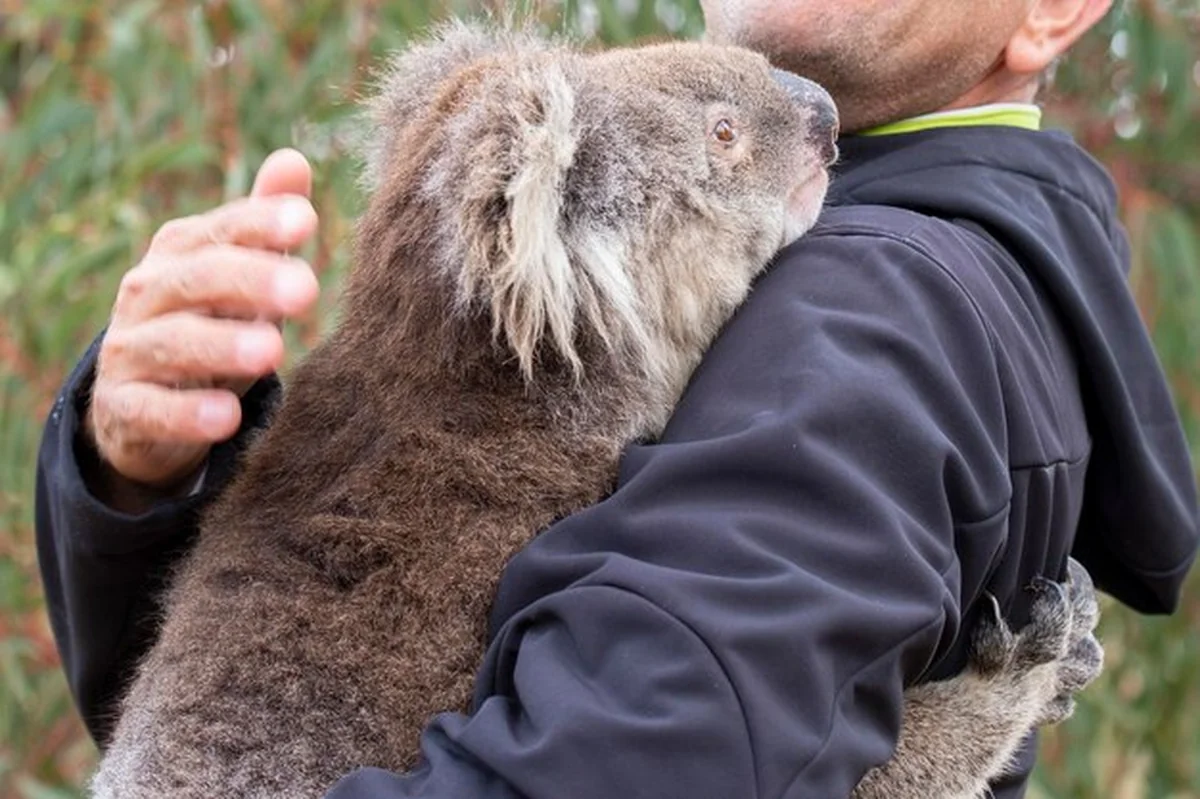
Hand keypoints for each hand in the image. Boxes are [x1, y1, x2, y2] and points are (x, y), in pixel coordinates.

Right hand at [85, 149, 319, 501]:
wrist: (144, 403)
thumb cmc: (211, 321)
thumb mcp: (240, 274)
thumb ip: (263, 223)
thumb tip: (295, 159)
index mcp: (181, 251)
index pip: (222, 230)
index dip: (260, 223)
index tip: (307, 221)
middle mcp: (148, 292)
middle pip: (198, 280)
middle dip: (251, 281)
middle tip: (306, 290)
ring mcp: (130, 350)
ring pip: (173, 342)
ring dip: (222, 345)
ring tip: (273, 352)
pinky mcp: (124, 408)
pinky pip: (151, 409)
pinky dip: (186, 413)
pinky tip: (225, 418)